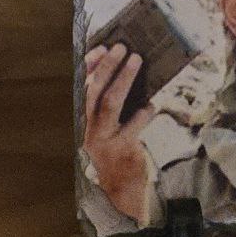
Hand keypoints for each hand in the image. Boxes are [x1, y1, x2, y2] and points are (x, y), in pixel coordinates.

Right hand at [83, 43, 156, 226]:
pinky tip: (151, 105)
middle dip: (107, 66)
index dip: (91, 65)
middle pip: (95, 91)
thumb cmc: (119, 149)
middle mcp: (90, 128)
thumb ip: (116, 102)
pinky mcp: (122, 149)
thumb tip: (129, 69)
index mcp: (87, 120)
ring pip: (111, 103)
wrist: (122, 190)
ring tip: (137, 59)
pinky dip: (144, 111)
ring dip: (124, 78)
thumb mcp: (112, 125)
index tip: (101, 47)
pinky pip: (134, 124)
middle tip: (121, 47)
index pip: (84, 86)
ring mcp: (104, 139)